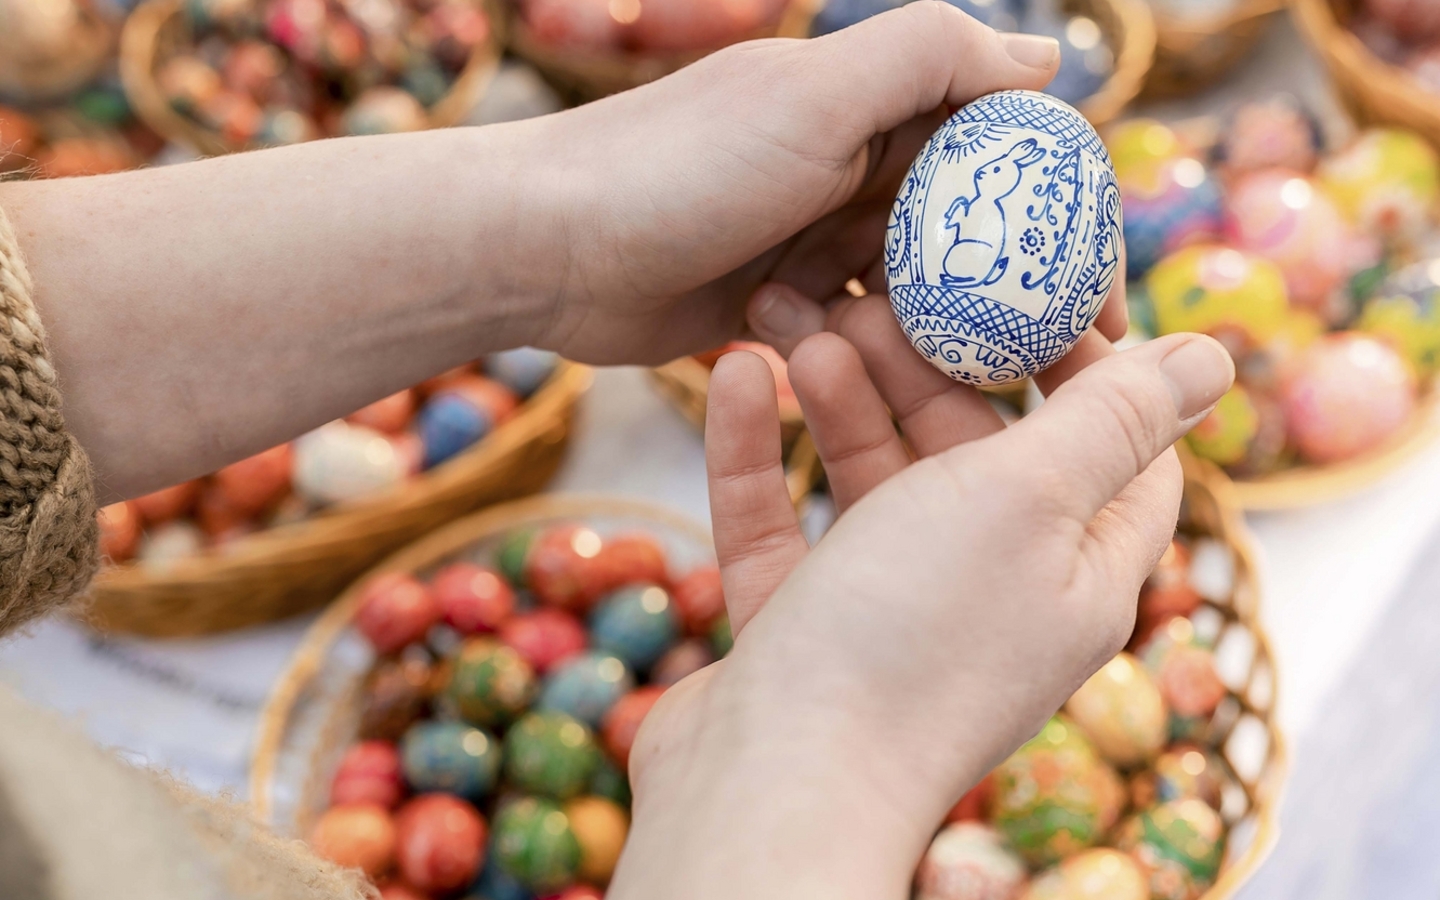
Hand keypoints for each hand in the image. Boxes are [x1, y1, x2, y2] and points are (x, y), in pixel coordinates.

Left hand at [529, 2, 1068, 364]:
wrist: (546, 248)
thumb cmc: (676, 167)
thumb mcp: (811, 97)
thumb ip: (930, 60)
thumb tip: (1051, 64)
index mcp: (876, 102)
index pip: (1007, 153)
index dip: (1063, 223)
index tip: (1097, 300)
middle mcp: (853, 161)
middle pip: (970, 232)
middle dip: (1013, 300)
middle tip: (1053, 376)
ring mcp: (814, 233)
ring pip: (914, 291)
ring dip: (934, 335)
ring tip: (954, 390)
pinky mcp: (778, 298)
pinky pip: (852, 328)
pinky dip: (865, 351)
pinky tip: (867, 379)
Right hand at [607, 304, 1232, 899]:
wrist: (771, 787)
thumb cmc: (912, 636)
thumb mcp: (1028, 499)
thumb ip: (1110, 419)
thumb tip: (1208, 359)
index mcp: (1078, 569)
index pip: (1112, 443)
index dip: (1078, 355)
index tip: (1016, 280)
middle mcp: (992, 592)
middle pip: (976, 447)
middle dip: (926, 360)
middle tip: (871, 294)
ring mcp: (889, 613)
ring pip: (872, 476)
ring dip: (838, 393)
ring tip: (797, 323)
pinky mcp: (798, 625)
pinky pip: (782, 521)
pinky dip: (760, 451)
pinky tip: (735, 374)